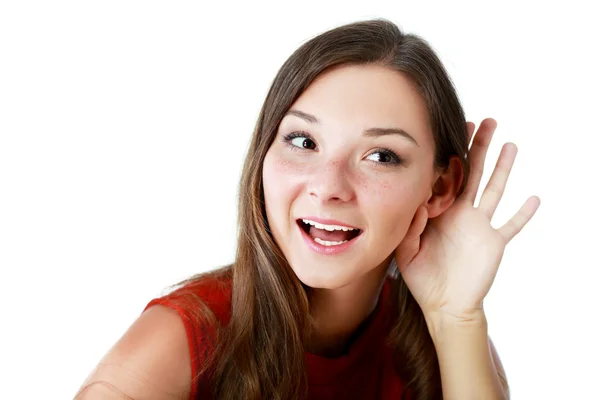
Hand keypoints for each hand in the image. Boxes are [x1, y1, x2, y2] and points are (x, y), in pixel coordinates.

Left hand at [394, 118, 540, 321]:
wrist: (443, 305)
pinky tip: (534, 198)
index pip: (445, 177)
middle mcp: (461, 212)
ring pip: (494, 189)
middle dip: (477, 148)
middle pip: (471, 173)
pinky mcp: (494, 242)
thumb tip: (420, 205)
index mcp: (439, 211)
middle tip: (483, 121)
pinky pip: (512, 225)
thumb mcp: (405, 251)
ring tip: (509, 143)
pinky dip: (523, 214)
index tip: (447, 132)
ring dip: (502, 168)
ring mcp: (479, 226)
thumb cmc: (422, 278)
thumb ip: (409, 228)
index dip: (447, 157)